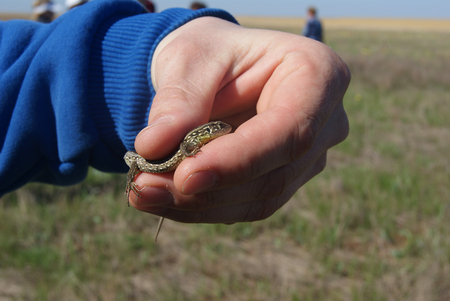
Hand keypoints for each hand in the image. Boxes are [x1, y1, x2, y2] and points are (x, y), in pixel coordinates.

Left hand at [128, 17, 349, 222]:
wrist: (217, 69)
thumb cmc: (211, 53)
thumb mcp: (190, 59)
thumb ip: (179, 100)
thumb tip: (153, 147)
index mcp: (318, 74)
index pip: (291, 129)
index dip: (241, 159)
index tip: (186, 176)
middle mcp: (324, 122)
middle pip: (275, 173)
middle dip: (208, 190)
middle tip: (145, 189)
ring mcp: (307, 156)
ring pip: (259, 199)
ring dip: (198, 205)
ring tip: (143, 193)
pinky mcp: (281, 179)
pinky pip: (245, 205)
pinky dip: (201, 207)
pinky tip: (163, 197)